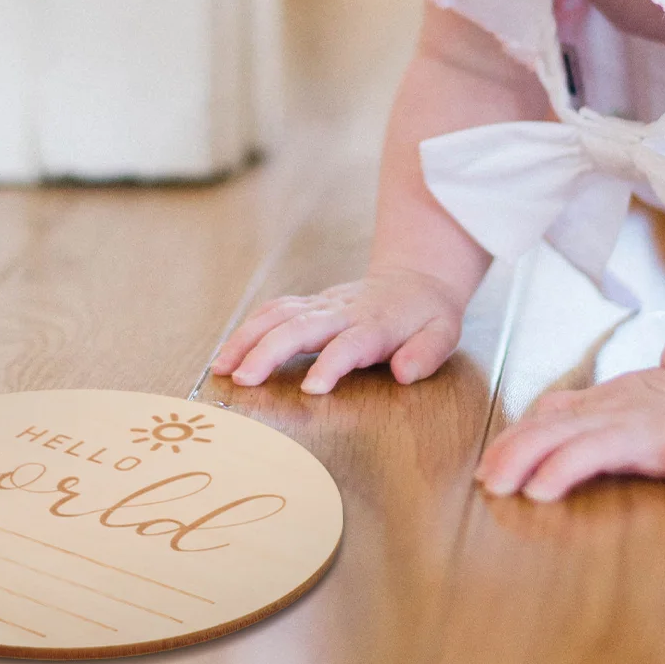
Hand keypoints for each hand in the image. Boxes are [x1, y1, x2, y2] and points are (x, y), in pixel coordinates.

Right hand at [212, 269, 466, 394]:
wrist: (414, 276)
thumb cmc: (427, 314)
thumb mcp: (443, 333)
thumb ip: (425, 353)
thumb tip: (403, 372)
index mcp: (375, 324)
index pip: (350, 344)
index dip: (331, 364)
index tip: (311, 388)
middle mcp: (342, 311)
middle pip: (300, 327)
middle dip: (269, 351)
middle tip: (244, 379)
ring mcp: (322, 304)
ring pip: (278, 314)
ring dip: (247, 338)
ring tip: (222, 368)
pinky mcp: (308, 304)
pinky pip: (273, 311)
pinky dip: (248, 329)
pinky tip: (228, 352)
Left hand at [474, 366, 664, 508]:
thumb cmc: (653, 405)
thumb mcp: (602, 405)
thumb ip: (565, 412)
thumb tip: (526, 422)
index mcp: (591, 417)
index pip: (540, 429)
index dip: (509, 448)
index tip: (482, 475)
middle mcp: (612, 421)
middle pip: (556, 436)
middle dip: (521, 457)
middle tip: (494, 486)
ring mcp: (649, 432)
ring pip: (602, 446)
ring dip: (568, 465)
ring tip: (542, 489)